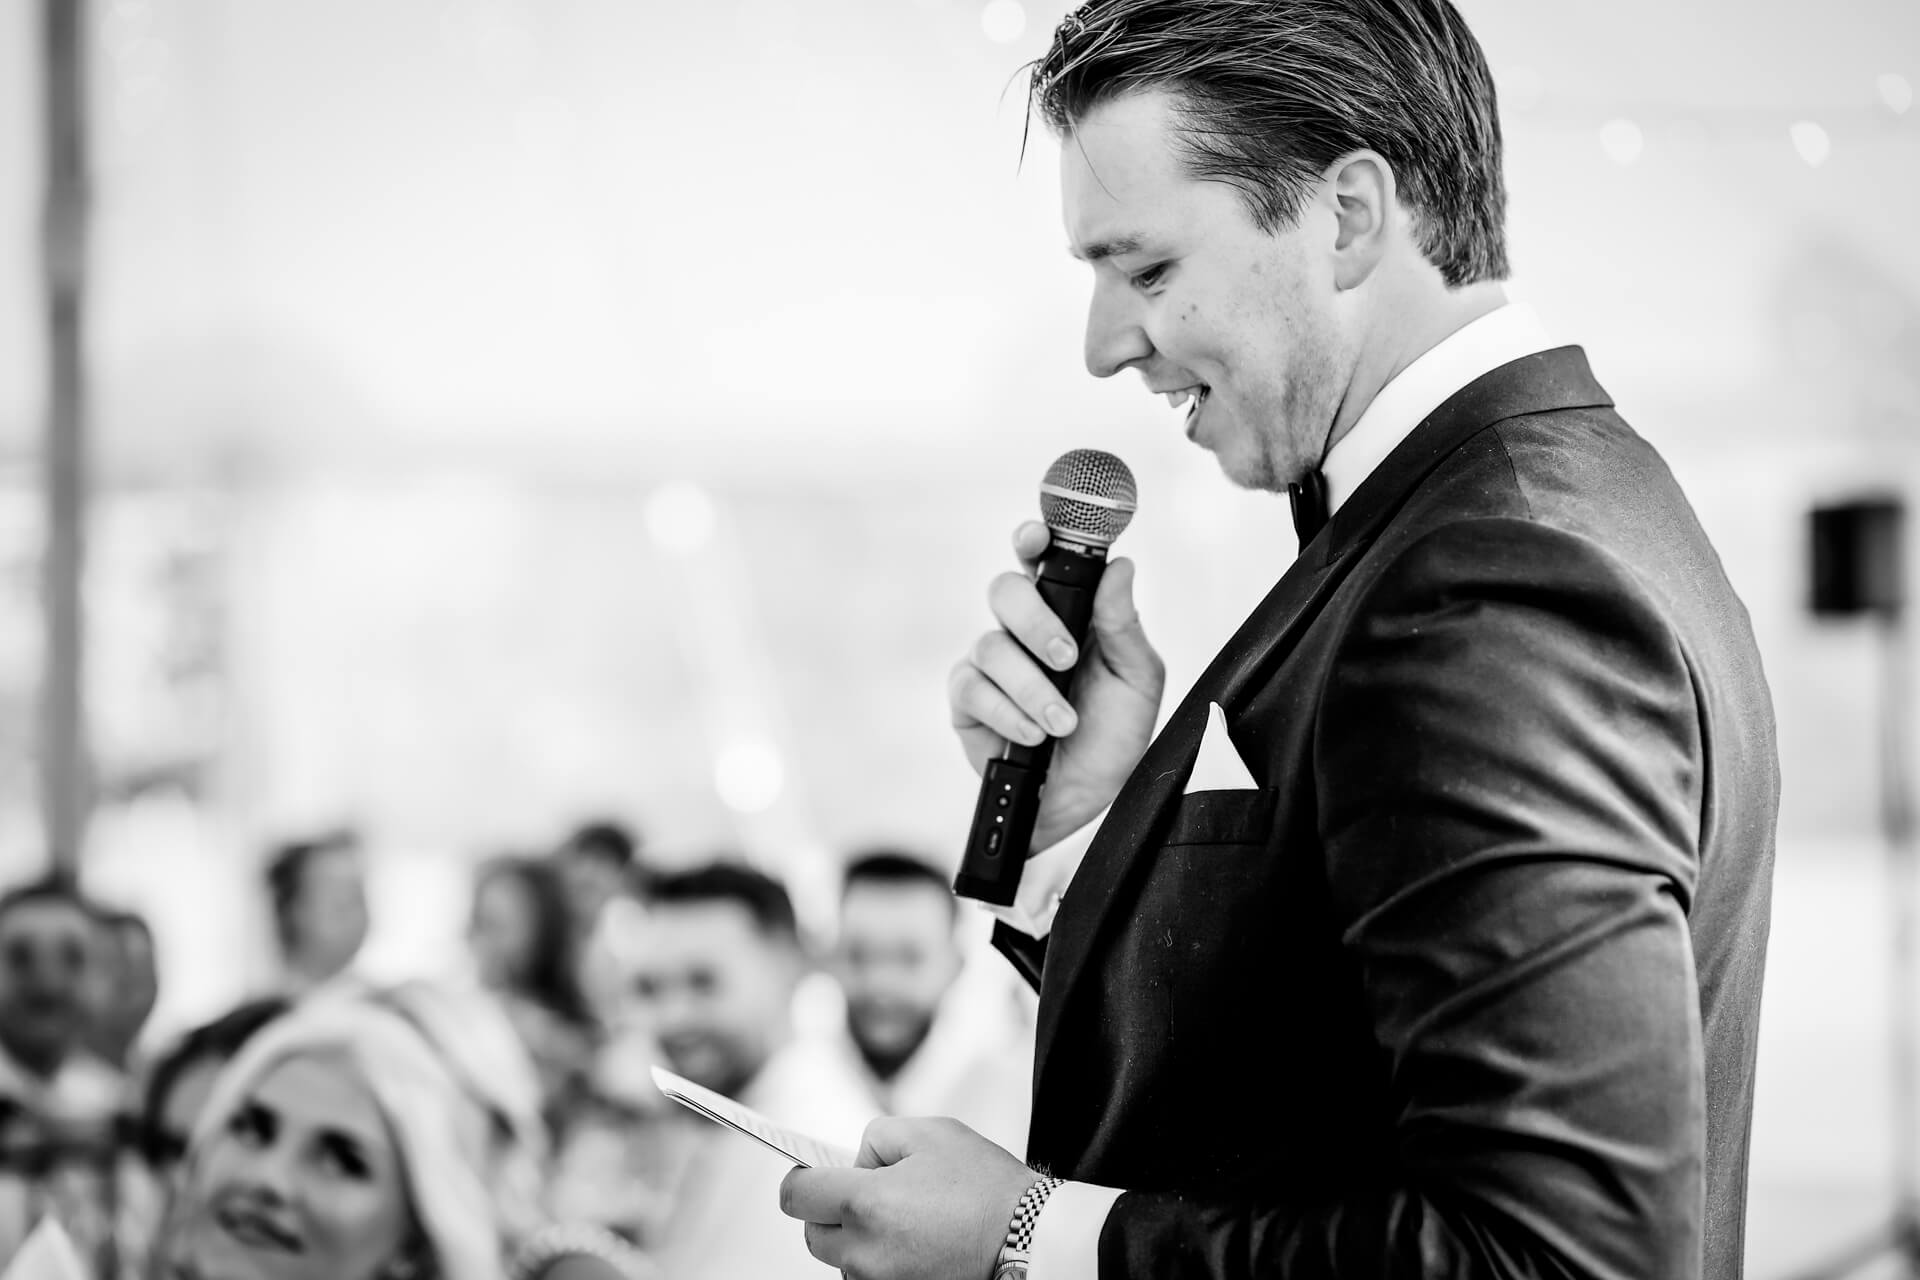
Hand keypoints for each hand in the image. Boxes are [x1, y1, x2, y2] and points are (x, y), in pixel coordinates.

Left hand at [779, 1117, 1035, 1279]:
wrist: (1029, 1237)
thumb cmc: (986, 1185)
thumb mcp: (930, 1132)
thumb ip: (876, 1137)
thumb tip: (856, 1162)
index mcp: (865, 1203)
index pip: (795, 1196)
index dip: (803, 1178)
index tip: (815, 1173)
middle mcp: (865, 1252)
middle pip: (814, 1235)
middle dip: (830, 1211)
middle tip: (870, 1193)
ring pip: (844, 1260)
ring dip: (859, 1240)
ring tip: (905, 1220)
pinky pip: (873, 1278)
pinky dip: (884, 1262)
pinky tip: (917, 1243)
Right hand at [948, 520, 1165, 851]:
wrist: (1091, 800)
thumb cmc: (1115, 735)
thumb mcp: (1137, 679)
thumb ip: (1123, 624)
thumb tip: (1122, 565)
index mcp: (1068, 611)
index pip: (1042, 561)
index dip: (1033, 539)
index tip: (1038, 537)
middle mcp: (1024, 630)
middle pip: (1005, 590)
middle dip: (1034, 622)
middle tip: (1066, 657)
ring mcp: (992, 664)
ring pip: (991, 645)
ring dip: (1031, 687)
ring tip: (1063, 722)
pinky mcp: (968, 702)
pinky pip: (972, 688)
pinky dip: (1008, 711)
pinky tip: (1033, 734)